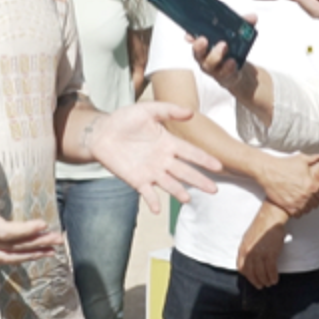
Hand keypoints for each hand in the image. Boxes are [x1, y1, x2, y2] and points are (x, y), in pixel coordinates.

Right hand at [0, 167, 62, 263]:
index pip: (3, 232)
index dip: (25, 231)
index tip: (43, 223)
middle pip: (10, 249)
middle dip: (36, 245)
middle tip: (58, 239)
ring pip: (5, 258)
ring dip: (29, 255)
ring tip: (50, 251)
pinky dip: (15, 258)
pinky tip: (25, 254)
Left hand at [86, 101, 221, 212]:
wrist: (101, 132)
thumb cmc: (124, 120)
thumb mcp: (146, 110)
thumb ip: (168, 110)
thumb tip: (190, 112)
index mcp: (168, 143)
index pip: (191, 153)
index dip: (204, 159)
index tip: (218, 166)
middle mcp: (163, 160)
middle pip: (185, 172)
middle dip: (199, 180)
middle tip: (213, 190)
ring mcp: (151, 172)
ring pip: (170, 184)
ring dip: (178, 192)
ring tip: (187, 199)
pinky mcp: (137, 180)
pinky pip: (147, 193)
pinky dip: (153, 201)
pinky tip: (156, 209)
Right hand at [189, 25, 256, 94]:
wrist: (237, 69)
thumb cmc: (230, 49)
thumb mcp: (236, 35)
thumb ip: (242, 25)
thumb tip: (252, 17)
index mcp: (204, 45)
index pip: (193, 39)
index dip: (190, 37)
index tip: (189, 35)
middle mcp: (205, 57)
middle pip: (197, 53)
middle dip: (199, 46)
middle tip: (204, 40)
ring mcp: (213, 68)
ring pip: (209, 63)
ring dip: (215, 55)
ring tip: (224, 46)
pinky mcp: (224, 76)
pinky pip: (223, 73)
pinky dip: (228, 67)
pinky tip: (232, 62)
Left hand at [237, 202, 287, 288]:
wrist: (270, 218)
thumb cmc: (261, 227)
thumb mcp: (249, 239)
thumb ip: (248, 250)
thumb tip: (250, 261)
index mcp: (242, 248)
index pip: (241, 267)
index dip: (247, 276)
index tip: (252, 280)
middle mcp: (249, 252)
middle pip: (251, 272)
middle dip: (256, 281)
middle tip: (261, 286)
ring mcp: (259, 253)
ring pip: (261, 273)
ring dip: (265, 280)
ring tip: (269, 283)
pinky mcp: (270, 253)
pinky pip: (271, 270)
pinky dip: (273, 276)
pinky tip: (275, 279)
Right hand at [256, 152, 318, 216]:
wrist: (267, 171)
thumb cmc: (284, 164)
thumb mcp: (302, 159)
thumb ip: (316, 158)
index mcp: (312, 185)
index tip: (317, 193)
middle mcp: (306, 196)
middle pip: (316, 204)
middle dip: (313, 200)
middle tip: (307, 196)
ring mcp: (297, 203)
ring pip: (307, 210)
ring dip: (306, 206)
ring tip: (301, 201)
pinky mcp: (288, 207)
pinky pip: (298, 214)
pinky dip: (297, 211)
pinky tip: (294, 205)